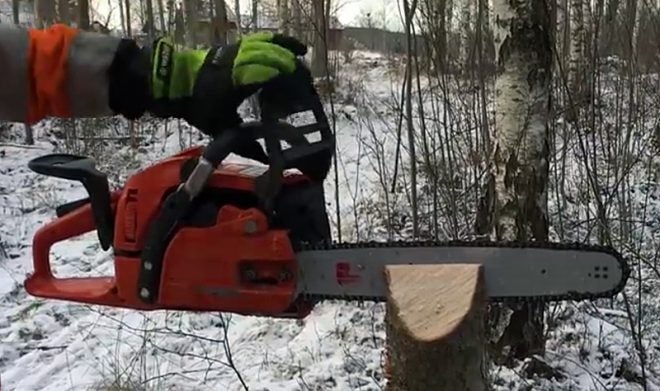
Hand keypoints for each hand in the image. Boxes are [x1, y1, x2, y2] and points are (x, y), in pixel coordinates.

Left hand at [147, 32, 308, 138]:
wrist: (173, 83)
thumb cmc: (198, 105)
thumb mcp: (221, 127)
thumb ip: (245, 141)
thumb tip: (266, 158)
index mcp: (241, 79)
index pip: (275, 74)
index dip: (293, 82)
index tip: (305, 95)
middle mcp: (242, 60)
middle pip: (278, 59)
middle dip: (296, 71)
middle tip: (307, 88)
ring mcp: (239, 51)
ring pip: (272, 46)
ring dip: (290, 55)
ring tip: (305, 65)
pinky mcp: (236, 47)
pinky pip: (262, 40)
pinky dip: (278, 41)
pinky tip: (292, 47)